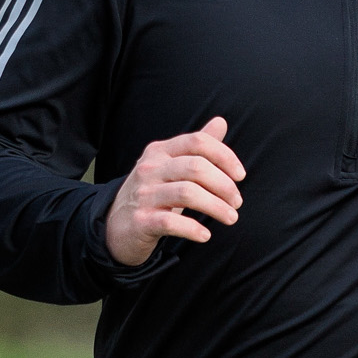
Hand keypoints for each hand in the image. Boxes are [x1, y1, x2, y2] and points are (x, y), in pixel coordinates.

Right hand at [105, 115, 244, 267]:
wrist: (116, 226)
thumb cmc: (153, 194)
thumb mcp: (171, 166)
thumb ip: (196, 147)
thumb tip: (221, 122)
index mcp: (160, 151)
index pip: (198, 142)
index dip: (225, 156)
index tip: (240, 175)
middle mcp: (150, 168)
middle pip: (196, 167)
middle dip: (224, 185)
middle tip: (237, 202)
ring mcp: (144, 194)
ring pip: (187, 193)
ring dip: (216, 207)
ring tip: (231, 218)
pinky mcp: (141, 221)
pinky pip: (171, 222)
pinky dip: (193, 229)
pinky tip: (205, 235)